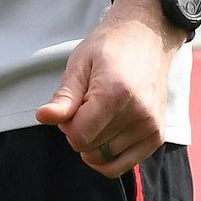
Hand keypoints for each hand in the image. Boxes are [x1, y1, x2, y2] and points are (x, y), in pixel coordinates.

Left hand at [35, 0, 186, 177]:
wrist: (147, 35)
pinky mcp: (158, 134)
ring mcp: (151, 125)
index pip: (78, 137)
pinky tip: (109, 134)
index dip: (67, 125)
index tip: (74, 104)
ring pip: (105, 158)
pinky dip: (110, 156)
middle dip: (81, 131)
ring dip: (97, 141)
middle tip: (88, 104)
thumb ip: (64, 97)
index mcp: (115, 93)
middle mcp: (138, 112)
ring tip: (104, 112)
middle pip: (90, 149)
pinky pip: (124, 165)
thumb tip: (42, 117)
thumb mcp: (80, 64)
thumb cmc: (110, 47)